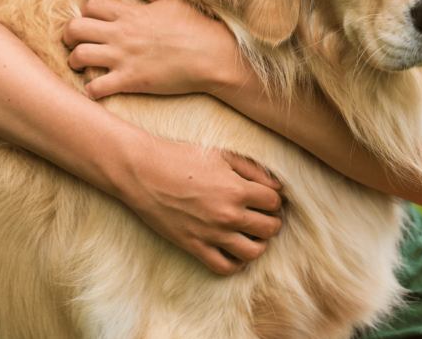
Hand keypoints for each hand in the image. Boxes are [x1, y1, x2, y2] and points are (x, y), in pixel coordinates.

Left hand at [63, 0, 242, 99]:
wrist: (212, 55)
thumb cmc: (197, 27)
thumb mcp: (172, 0)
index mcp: (130, 13)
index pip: (90, 6)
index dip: (85, 14)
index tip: (91, 23)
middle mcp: (121, 33)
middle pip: (75, 28)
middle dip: (68, 36)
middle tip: (74, 44)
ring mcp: (123, 57)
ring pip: (78, 56)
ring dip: (74, 62)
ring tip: (80, 67)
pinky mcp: (130, 80)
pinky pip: (96, 87)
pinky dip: (91, 90)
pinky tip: (97, 89)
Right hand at [116, 135, 282, 274]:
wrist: (143, 173)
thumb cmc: (182, 158)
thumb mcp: (221, 155)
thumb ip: (253, 169)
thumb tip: (277, 186)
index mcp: (237, 189)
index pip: (274, 202)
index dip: (273, 199)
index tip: (265, 197)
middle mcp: (228, 214)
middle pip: (270, 228)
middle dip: (271, 221)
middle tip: (262, 215)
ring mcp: (211, 233)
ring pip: (253, 252)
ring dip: (259, 244)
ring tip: (252, 234)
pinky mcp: (194, 246)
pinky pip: (224, 267)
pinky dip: (236, 263)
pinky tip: (234, 250)